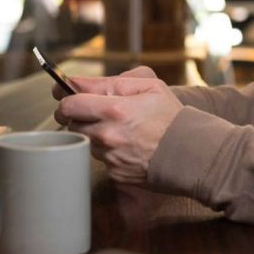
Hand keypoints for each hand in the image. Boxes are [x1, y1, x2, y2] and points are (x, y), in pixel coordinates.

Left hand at [53, 66, 182, 184]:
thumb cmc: (171, 116)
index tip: (63, 93)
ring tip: (116, 127)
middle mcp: (107, 133)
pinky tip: (125, 144)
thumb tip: (83, 83)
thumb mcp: (151, 86)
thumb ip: (115, 81)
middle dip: (76, 113)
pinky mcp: (114, 172)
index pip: (69, 102)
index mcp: (114, 108)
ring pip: (84, 139)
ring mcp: (109, 155)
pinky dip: (106, 149)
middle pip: (70, 122)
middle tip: (89, 109)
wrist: (190, 152)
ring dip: (92, 132)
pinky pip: (99, 157)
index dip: (63, 96)